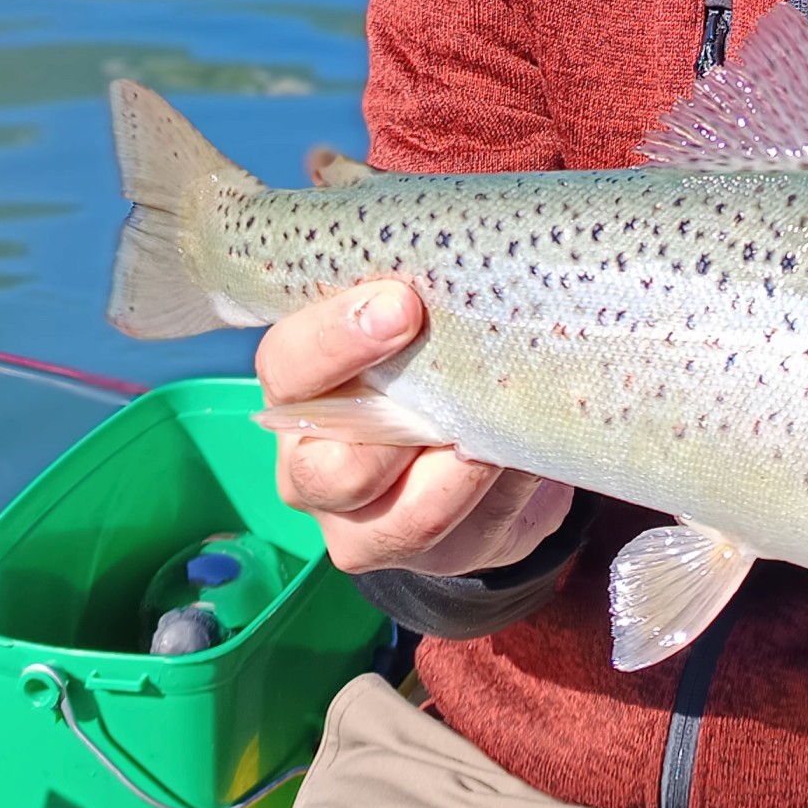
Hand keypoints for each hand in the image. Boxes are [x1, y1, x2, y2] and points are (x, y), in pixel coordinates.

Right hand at [258, 279, 573, 578]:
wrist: (478, 448)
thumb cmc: (433, 358)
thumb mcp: (416, 317)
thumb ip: (417, 296)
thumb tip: (448, 251)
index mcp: (298, 387)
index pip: (287, 364)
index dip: (336, 339)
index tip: (402, 306)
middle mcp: (310, 465)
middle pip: (328, 469)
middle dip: (399, 426)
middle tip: (464, 386)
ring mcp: (359, 525)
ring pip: (402, 518)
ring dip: (463, 471)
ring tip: (499, 430)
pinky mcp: (424, 556)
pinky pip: (462, 535)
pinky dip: (500, 494)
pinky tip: (520, 457)